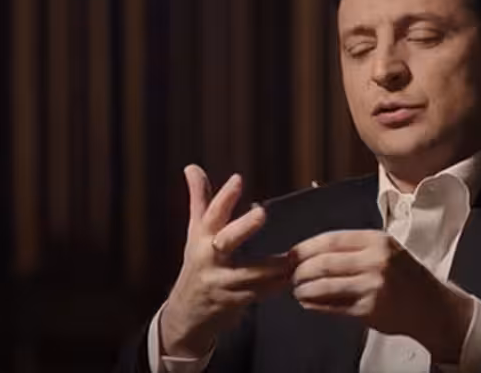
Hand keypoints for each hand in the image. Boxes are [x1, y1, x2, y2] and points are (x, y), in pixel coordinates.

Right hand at [160, 165, 294, 357]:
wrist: (186, 313)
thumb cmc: (197, 263)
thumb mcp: (195, 232)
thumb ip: (199, 199)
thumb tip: (192, 167)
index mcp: (202, 237)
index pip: (211, 213)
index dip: (223, 196)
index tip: (238, 179)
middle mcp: (209, 257)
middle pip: (226, 240)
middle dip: (243, 227)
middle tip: (262, 212)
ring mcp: (221, 282)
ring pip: (249, 272)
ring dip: (272, 265)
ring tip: (293, 256)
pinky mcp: (233, 302)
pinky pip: (259, 293)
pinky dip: (276, 286)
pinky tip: (293, 278)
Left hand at [290, 230, 472, 362]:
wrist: (432, 307)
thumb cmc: (405, 276)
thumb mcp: (385, 251)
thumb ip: (353, 249)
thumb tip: (311, 253)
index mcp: (377, 240)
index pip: (331, 239)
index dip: (306, 248)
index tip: (291, 254)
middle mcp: (376, 260)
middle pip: (324, 262)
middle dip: (300, 270)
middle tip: (289, 275)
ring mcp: (373, 286)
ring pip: (325, 285)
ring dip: (304, 289)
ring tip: (297, 290)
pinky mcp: (370, 309)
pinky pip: (333, 306)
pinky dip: (316, 305)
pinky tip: (308, 303)